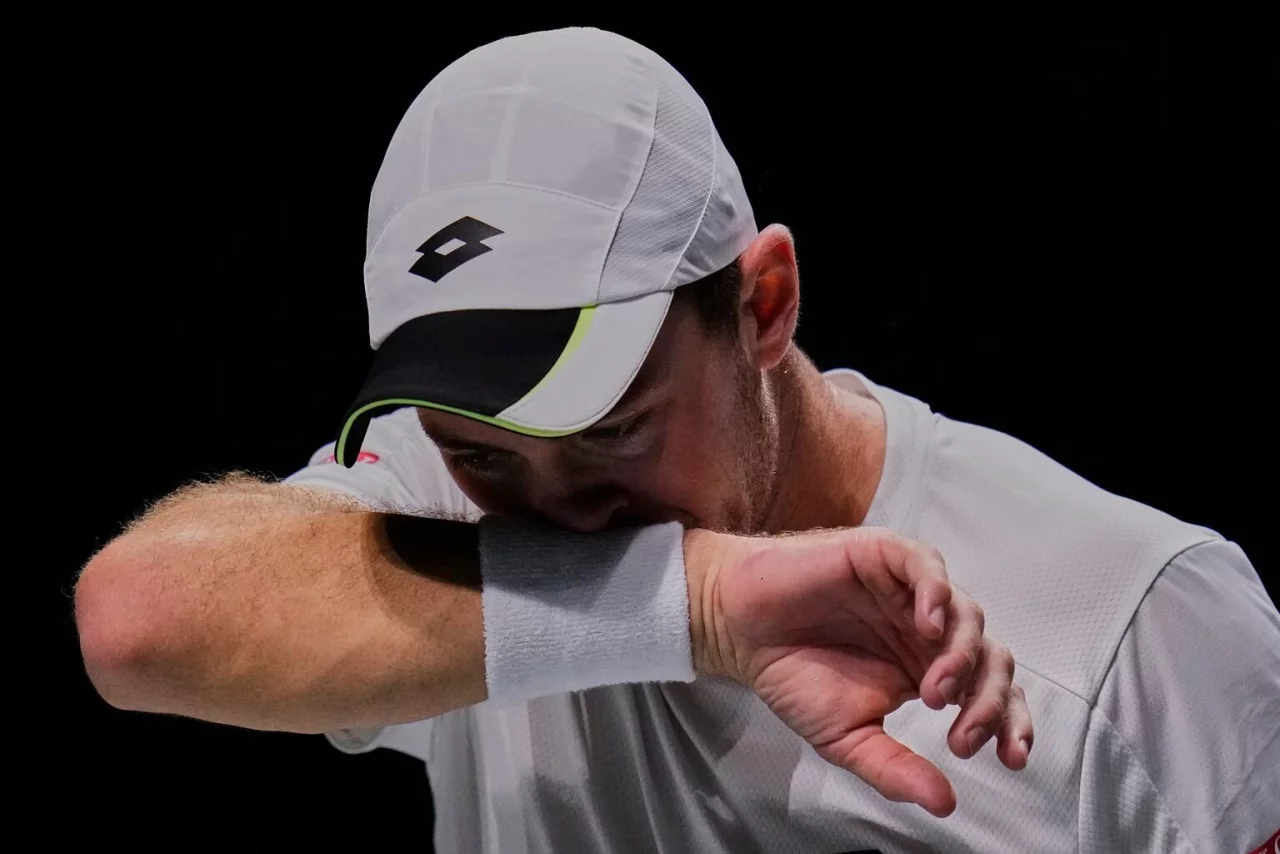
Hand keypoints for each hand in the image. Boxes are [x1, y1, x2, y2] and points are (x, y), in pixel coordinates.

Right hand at [684, 526, 1032, 817]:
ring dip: (961, 656)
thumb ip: (895, 768)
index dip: (1009, 721)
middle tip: (963, 734)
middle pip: (991, 656)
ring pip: (967, 613)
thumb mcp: (846, 736)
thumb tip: (945, 803)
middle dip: (989, 700)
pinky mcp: (884, 556)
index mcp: (927, 668)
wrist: (737, 628)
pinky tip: (925, 624)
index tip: (1009, 759)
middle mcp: (927, 629)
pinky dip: (936, 591)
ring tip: (932, 690)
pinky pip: (926, 565)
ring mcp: (909, 590)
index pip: (990, 691)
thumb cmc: (789, 673)